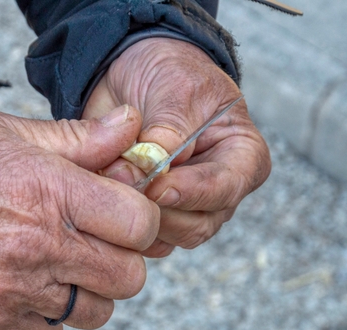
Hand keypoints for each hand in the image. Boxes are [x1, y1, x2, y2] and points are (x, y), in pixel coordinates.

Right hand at [0, 106, 159, 329]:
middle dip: (122, 260)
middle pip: (129, 278)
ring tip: (61, 267)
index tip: (122, 214)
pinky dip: (48, 318)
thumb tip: (133, 130)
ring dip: (88, 292)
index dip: (140, 220)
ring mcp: (15, 290)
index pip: (141, 225)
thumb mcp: (8, 133)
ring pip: (96, 312)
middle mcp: (40, 245)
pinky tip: (30, 289)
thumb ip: (79, 138)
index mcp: (51, 191)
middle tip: (96, 243)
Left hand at [83, 38, 270, 257]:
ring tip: (110, 178)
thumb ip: (168, 132)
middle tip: (122, 182)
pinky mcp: (156, 219)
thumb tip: (148, 172)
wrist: (134, 74)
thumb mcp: (176, 88)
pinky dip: (119, 223)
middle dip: (158, 209)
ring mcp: (188, 210)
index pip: (227, 188)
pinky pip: (140, 239)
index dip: (193, 192)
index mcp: (243, 157)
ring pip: (167, 237)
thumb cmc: (170, 74)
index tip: (159, 187)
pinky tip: (103, 193)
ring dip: (136, 215)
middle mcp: (220, 192)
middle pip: (197, 224)